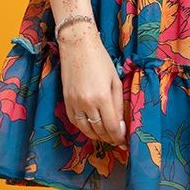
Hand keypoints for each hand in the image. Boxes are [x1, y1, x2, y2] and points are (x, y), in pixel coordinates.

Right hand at [57, 20, 127, 149]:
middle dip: (109, 138)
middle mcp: (87, 103)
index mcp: (102, 97)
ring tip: (105, 137)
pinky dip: (84, 128)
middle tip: (116, 141)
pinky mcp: (66, 101)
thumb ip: (118, 104)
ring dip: (96, 136)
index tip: (123, 141)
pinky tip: (91, 128)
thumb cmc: (101, 61)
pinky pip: (75, 122)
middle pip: (99, 131)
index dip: (118, 137)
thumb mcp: (115, 81)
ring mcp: (74, 103)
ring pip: (85, 130)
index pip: (111, 127)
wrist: (77, 47)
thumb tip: (120, 125)